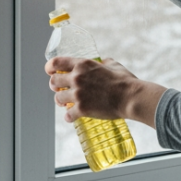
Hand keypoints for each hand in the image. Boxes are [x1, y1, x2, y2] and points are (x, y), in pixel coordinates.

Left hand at [47, 56, 165, 126]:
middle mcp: (77, 78)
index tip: (50, 71)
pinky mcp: (81, 109)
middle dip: (55, 86)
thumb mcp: (113, 65)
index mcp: (83, 65)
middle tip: (60, 89)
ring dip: (61, 101)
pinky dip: (69, 117)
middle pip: (53, 81)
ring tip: (66, 104)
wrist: (130, 98)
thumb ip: (103, 63)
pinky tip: (72, 117)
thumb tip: (101, 63)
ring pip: (58, 99)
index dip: (50, 67)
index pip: (56, 63)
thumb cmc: (125, 81)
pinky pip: (68, 115)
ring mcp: (78, 94)